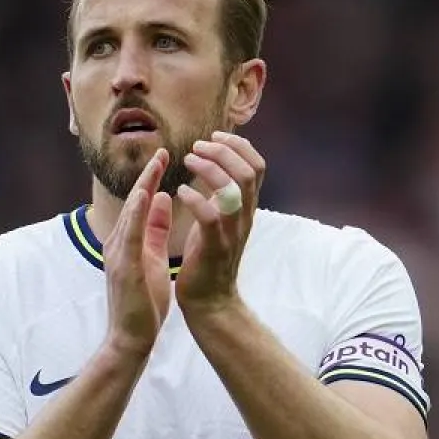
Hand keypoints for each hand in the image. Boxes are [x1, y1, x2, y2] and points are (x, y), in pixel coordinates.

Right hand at [103, 148, 173, 358]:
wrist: (131, 337)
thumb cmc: (143, 302)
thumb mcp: (152, 257)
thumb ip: (155, 229)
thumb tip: (162, 198)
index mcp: (127, 241)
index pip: (140, 204)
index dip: (152, 180)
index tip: (167, 157)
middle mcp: (117, 243)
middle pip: (133, 204)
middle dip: (148, 177)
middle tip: (163, 152)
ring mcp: (117, 255)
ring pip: (129, 215)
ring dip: (142, 188)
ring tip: (155, 166)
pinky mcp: (123, 268)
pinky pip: (129, 236)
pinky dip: (135, 214)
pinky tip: (144, 197)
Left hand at [174, 131, 263, 316]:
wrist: (210, 301)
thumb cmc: (208, 259)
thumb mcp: (219, 221)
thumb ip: (222, 196)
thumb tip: (216, 166)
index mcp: (246, 209)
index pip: (257, 166)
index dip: (238, 145)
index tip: (215, 137)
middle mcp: (244, 218)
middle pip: (248, 172)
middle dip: (223, 151)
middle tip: (198, 146)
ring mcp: (232, 233)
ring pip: (233, 190)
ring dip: (209, 168)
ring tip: (188, 160)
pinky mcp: (215, 248)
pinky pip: (210, 217)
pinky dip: (195, 198)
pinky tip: (180, 192)